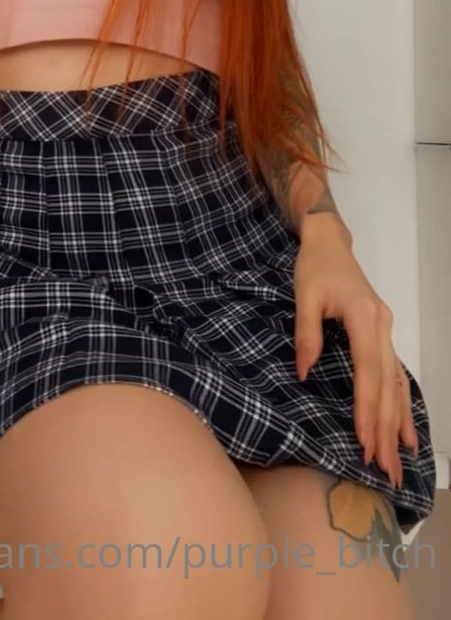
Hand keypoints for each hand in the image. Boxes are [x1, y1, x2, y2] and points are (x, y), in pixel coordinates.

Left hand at [293, 213, 419, 488]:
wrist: (330, 242)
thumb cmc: (314, 267)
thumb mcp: (304, 295)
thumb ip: (306, 334)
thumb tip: (304, 374)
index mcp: (365, 318)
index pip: (368, 371)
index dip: (368, 408)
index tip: (365, 441)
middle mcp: (383, 328)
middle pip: (387, 385)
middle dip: (386, 429)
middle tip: (385, 470)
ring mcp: (387, 332)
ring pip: (396, 385)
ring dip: (398, 425)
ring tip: (399, 462)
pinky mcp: (383, 335)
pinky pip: (397, 376)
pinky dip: (402, 405)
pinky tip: (407, 432)